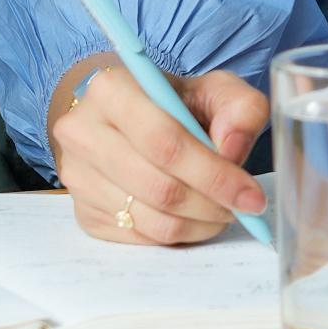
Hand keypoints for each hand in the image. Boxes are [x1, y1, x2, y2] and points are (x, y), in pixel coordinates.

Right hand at [47, 53, 268, 244]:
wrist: (127, 118)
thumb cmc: (174, 103)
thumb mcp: (215, 89)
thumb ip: (239, 108)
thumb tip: (232, 149)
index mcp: (112, 90)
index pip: (166, 143)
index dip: (214, 174)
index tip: (251, 196)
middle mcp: (82, 132)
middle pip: (158, 186)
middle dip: (211, 204)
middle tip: (241, 208)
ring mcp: (76, 177)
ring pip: (150, 219)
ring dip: (198, 224)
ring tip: (221, 211)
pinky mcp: (82, 212)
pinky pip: (138, 238)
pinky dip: (176, 234)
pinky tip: (193, 216)